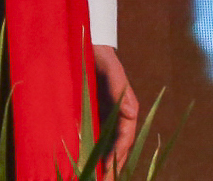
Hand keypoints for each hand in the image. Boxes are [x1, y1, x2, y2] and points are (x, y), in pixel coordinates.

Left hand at [91, 45, 138, 168]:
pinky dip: (89, 149)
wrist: (85, 44)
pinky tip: (80, 161)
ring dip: (100, 162)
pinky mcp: (91, 114)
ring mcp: (104, 117)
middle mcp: (117, 117)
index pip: (124, 139)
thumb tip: (132, 113)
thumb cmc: (100, 55)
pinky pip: (92, 136)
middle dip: (110, 167)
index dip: (117, 157)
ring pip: (104, 145)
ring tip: (91, 177)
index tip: (109, 172)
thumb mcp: (110, 68)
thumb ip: (120, 88)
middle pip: (116, 148)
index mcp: (126, 109)